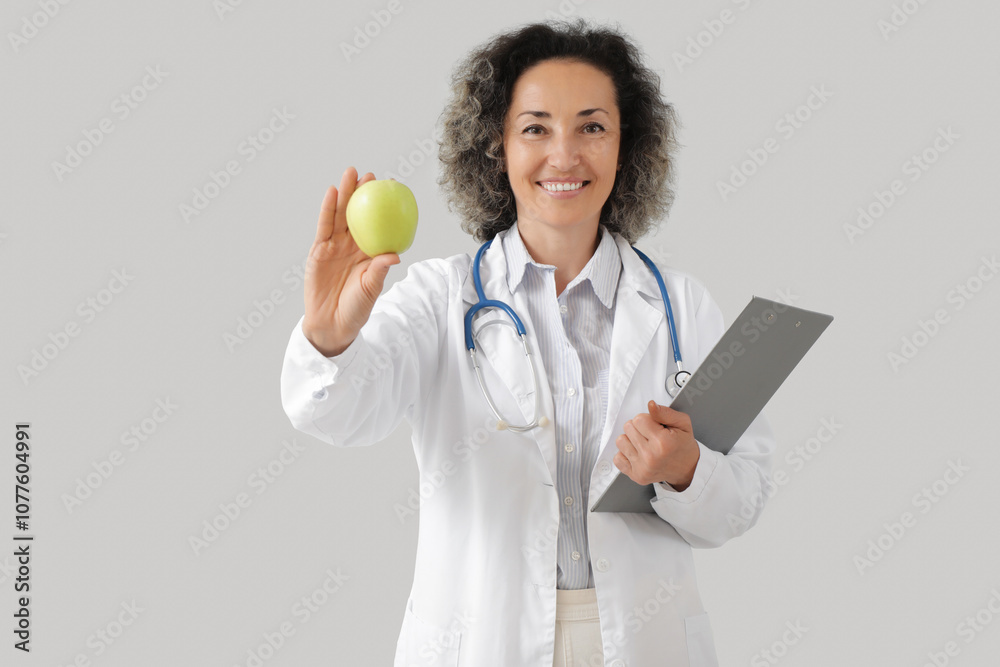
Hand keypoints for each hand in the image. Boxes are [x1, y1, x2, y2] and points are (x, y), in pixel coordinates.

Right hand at [302, 167, 399, 355]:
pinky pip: (324, 226)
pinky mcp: (319, 250)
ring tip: (351, 173)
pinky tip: (332, 192)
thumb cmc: (356, 309)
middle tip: (371, 175)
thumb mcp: (370, 289)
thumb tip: (394, 254)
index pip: (380, 225)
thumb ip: (379, 270)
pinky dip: (327, 208)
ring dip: (345, 193)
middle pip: (359, 214)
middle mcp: (353, 245)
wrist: (331, 323)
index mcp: (370, 252)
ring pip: (341, 215)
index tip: (395, 188)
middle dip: (364, 193)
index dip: (387, 207)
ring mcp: (335, 246)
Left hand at [613, 400, 699, 490]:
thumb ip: (665, 412)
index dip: (647, 420)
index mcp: (662, 442)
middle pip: (628, 428)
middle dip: (639, 428)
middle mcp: (651, 457)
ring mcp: (642, 468)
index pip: (638, 419)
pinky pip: (617, 458)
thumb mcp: (683, 423)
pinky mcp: (636, 476)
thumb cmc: (683, 445)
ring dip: (631, 440)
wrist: (688, 469)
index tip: (656, 427)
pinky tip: (639, 454)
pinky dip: (626, 454)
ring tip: (645, 444)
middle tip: (652, 436)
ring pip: (620, 441)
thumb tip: (651, 405)